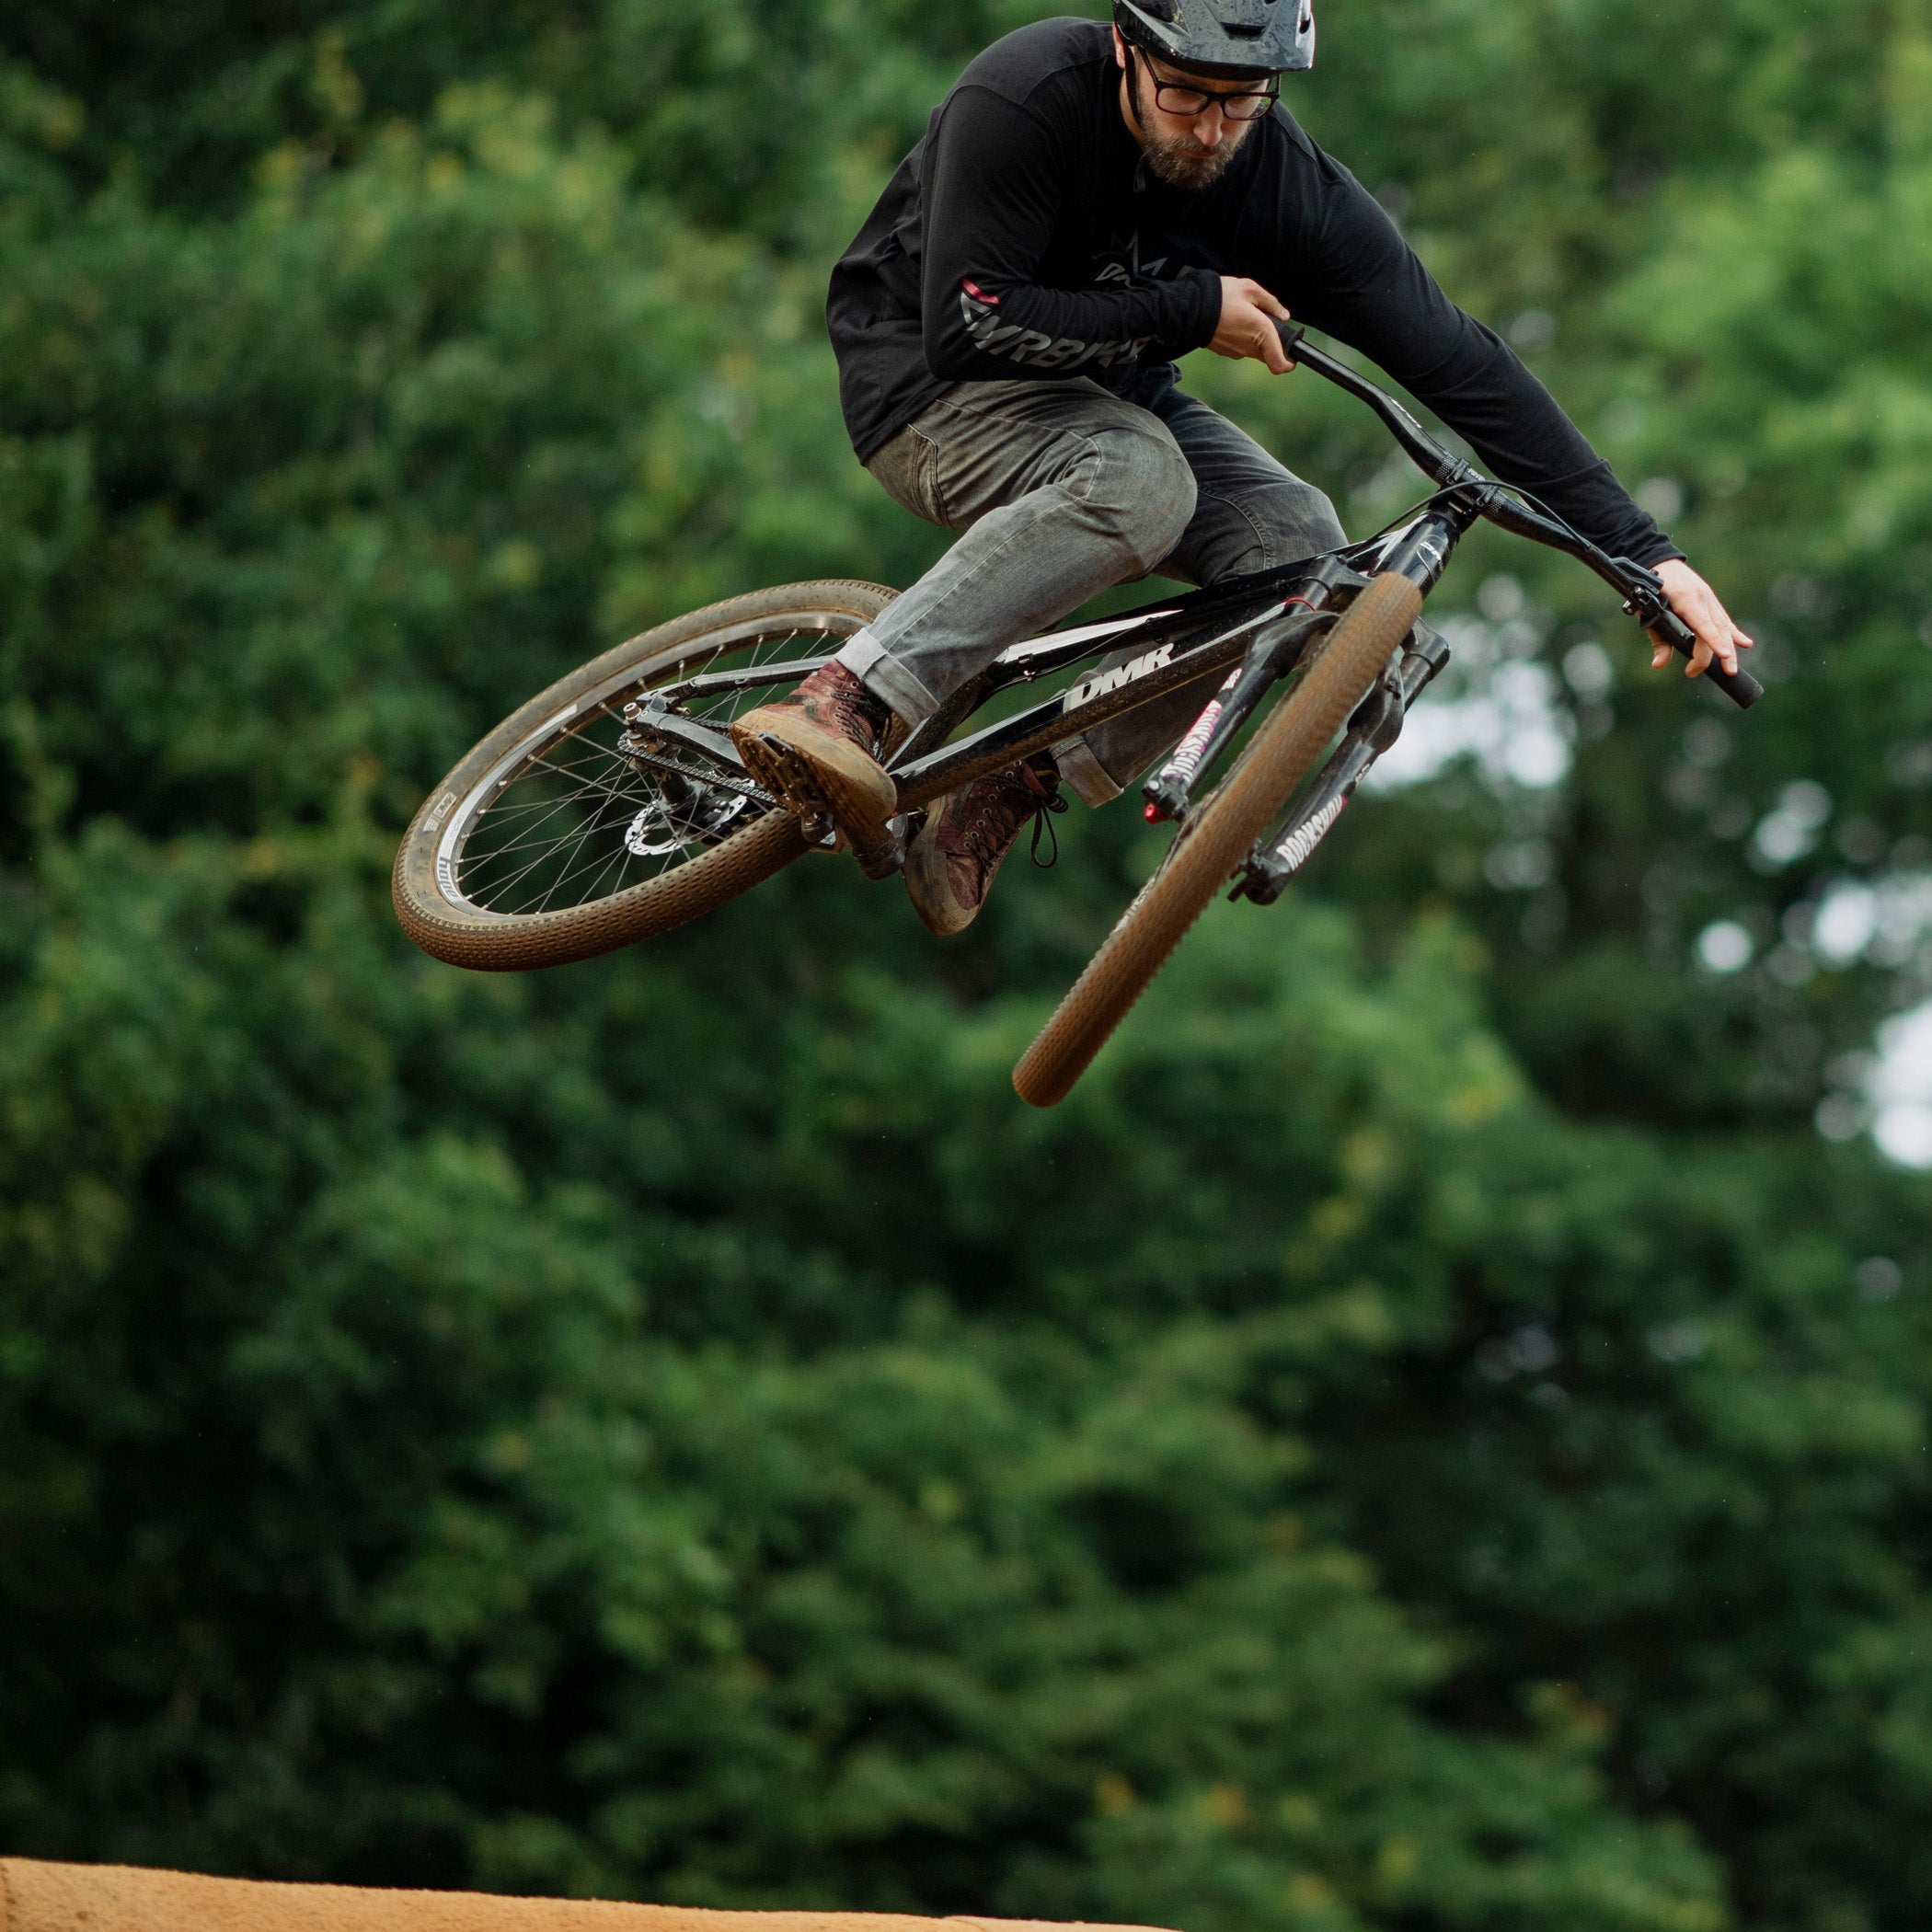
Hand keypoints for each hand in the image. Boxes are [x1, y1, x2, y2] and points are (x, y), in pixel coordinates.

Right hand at [1210, 276, 1295, 372]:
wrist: (1190, 308)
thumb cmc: (1221, 296)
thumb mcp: (1250, 289)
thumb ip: (1271, 303)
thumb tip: (1284, 316)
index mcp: (1262, 333)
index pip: (1280, 364)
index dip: (1289, 364)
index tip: (1292, 358)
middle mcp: (1249, 348)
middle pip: (1267, 353)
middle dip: (1270, 341)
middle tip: (1262, 321)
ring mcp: (1235, 352)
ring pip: (1253, 349)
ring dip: (1253, 337)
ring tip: (1242, 315)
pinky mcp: (1224, 351)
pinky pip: (1239, 347)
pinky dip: (1239, 337)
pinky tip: (1231, 321)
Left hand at [1648, 558, 1753, 678]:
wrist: (1659, 563)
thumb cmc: (1649, 590)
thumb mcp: (1647, 613)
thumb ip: (1657, 640)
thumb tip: (1659, 664)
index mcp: (1686, 599)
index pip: (1702, 625)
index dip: (1713, 641)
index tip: (1723, 655)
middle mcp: (1702, 598)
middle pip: (1717, 629)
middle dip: (1722, 653)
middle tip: (1725, 673)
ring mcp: (1709, 598)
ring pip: (1724, 626)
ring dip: (1730, 647)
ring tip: (1732, 668)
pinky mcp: (1711, 600)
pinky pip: (1723, 619)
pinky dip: (1733, 633)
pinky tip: (1745, 643)